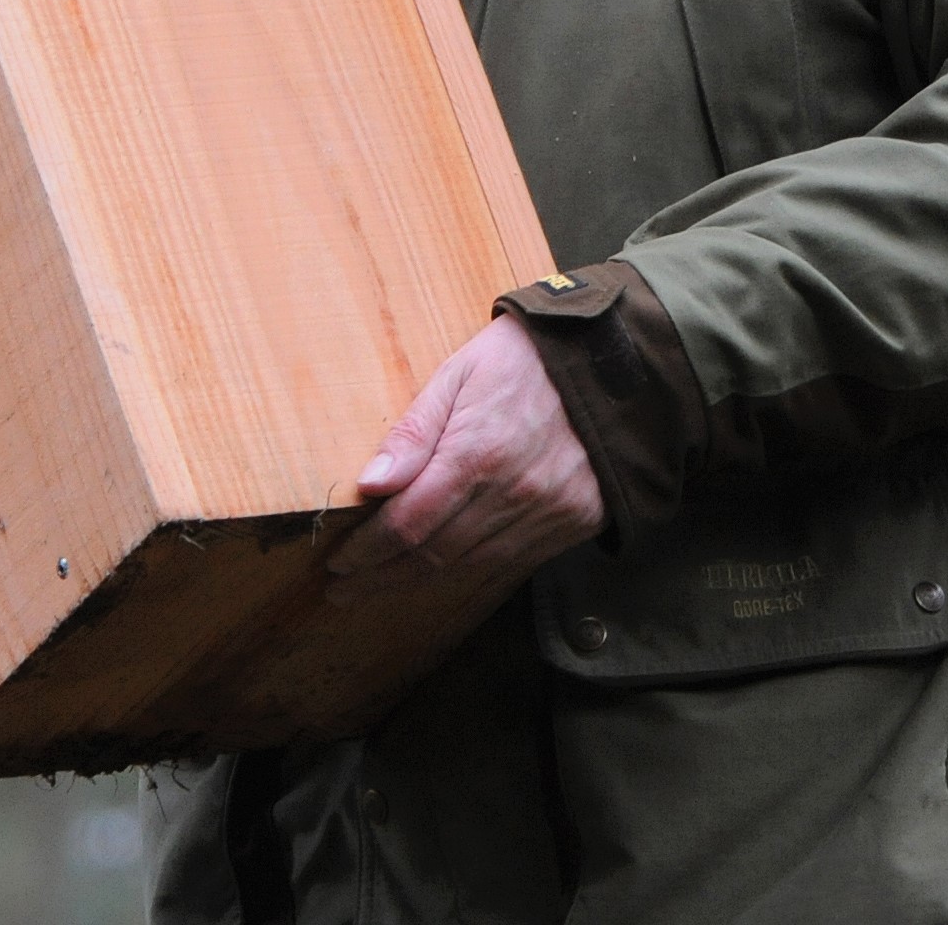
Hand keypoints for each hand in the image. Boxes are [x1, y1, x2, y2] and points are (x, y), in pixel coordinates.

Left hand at [325, 316, 603, 593]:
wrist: (609, 358)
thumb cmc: (522, 358)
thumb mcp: (457, 374)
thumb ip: (413, 433)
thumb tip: (369, 484)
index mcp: (477, 453)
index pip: (407, 524)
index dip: (367, 551)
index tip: (338, 563)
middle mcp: (513, 493)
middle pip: (433, 555)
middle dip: (381, 576)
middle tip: (344, 589)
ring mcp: (547, 513)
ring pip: (470, 567)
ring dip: (419, 582)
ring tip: (380, 586)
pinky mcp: (574, 521)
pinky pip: (512, 561)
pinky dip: (470, 571)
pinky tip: (440, 573)